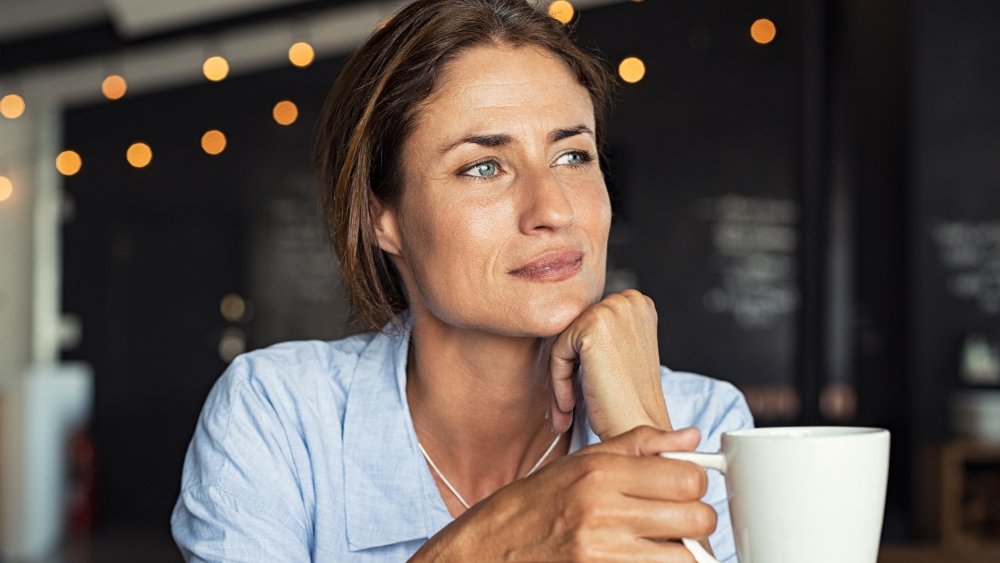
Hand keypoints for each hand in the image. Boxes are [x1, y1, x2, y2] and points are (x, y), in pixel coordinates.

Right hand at [410, 427, 715, 561]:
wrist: (488, 550)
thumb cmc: (533, 505)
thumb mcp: (581, 462)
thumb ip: (639, 445)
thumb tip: (690, 436)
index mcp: (600, 473)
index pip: (688, 477)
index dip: (695, 483)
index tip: (685, 488)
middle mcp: (603, 511)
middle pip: (696, 518)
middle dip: (697, 521)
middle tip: (681, 520)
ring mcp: (602, 552)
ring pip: (685, 557)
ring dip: (682, 552)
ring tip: (662, 543)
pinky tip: (643, 556)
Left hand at [549, 289, 669, 439]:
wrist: (640, 427)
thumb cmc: (630, 401)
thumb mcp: (621, 353)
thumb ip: (601, 332)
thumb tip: (562, 322)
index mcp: (638, 303)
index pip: (589, 324)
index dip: (582, 360)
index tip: (582, 389)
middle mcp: (629, 300)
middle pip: (575, 331)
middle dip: (570, 369)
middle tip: (568, 406)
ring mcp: (612, 309)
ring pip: (564, 342)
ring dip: (561, 379)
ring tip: (567, 409)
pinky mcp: (593, 325)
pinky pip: (558, 352)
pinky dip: (558, 382)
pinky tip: (569, 406)